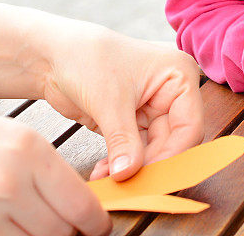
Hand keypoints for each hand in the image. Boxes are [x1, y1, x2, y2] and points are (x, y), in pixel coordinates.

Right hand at [0, 92, 110, 235]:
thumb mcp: (16, 139)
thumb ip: (48, 174)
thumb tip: (81, 210)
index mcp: (31, 151)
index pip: (80, 205)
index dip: (95, 222)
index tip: (97, 226)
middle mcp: (9, 183)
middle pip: (60, 232)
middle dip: (67, 232)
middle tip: (64, 226)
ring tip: (25, 221)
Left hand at [39, 24, 204, 180]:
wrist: (54, 56)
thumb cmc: (87, 59)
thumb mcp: (109, 101)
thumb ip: (124, 141)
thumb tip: (129, 175)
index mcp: (179, 76)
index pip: (189, 126)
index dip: (172, 156)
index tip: (149, 179)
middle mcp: (171, 92)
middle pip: (173, 143)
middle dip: (149, 166)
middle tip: (128, 187)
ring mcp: (152, 108)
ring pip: (154, 151)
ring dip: (132, 169)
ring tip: (109, 181)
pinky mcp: (132, 122)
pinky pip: (135, 152)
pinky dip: (121, 165)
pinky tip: (103, 174)